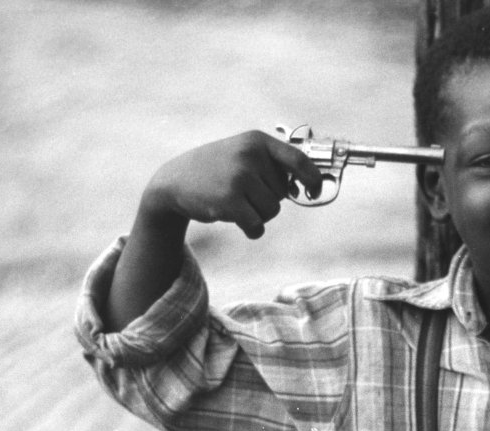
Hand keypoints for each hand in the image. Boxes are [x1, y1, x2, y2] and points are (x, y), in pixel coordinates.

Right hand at [140, 131, 323, 239]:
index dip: (313, 178)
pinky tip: (234, 219)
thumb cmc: (217, 170)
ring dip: (258, 215)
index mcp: (257, 141)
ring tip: (236, 202)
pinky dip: (251, 229)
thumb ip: (272, 166)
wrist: (175, 180)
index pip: (298, 160)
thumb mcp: (243, 155)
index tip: (315, 191)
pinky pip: (257, 226)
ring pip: (272, 210)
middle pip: (283, 193)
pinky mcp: (229, 200)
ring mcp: (239, 177)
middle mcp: (250, 155)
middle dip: (267, 199)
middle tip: (242, 192)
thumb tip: (307, 186)